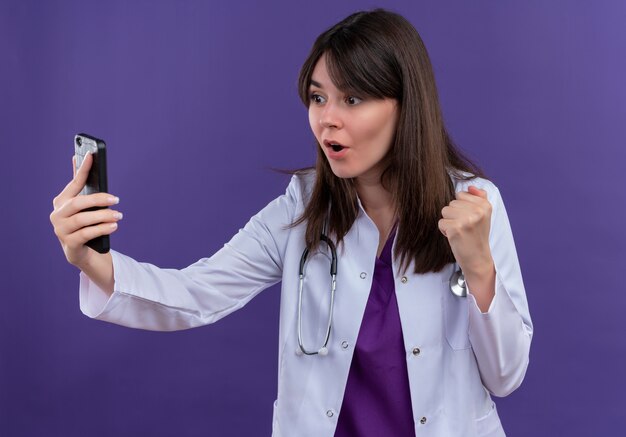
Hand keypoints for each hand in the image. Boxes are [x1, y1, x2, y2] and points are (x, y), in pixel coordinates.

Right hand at [50, 153, 121, 268]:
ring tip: (118, 215)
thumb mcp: (84, 206)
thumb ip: (80, 185)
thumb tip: (77, 157)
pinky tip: (113, 226)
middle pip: (78, 203)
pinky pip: (86, 234)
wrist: (80, 251)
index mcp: (61, 201)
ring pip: (82, 220)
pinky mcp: (69, 243)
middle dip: (98, 199)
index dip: (82, 169)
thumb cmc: (84, 223)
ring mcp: (61, 230)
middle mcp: (57, 214)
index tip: (91, 155)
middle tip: (116, 199)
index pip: (74, 183)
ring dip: (103, 216)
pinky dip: (101, 229)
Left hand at [439, 186, 495, 310]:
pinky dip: (444, 231)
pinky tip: (455, 237)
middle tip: (464, 228)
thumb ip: (479, 198)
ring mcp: (467, 220)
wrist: (478, 259)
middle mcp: (478, 211)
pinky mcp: (455, 229)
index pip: (460, 195)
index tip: (470, 220)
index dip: (461, 208)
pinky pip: (441, 222)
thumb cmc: (477, 236)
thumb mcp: (483, 215)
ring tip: (459, 232)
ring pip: (444, 212)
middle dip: (454, 216)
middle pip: (451, 203)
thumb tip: (470, 187)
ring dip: (448, 223)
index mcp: (485, 205)